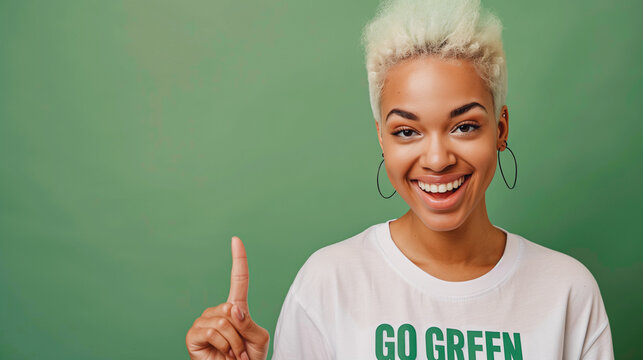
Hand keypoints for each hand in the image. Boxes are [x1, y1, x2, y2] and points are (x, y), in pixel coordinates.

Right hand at [186, 236, 269, 359]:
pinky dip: (223, 346)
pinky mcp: (194, 334)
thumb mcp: (257, 339)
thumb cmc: (248, 358)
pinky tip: (222, 355)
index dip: (238, 259)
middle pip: (232, 309)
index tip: (236, 239)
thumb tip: (233, 308)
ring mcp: (204, 321)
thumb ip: (249, 323)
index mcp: (236, 308)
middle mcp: (218, 311)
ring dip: (234, 343)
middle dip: (241, 333)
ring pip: (224, 321)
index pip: (238, 280)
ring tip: (233, 355)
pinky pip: (212, 331)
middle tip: (241, 350)